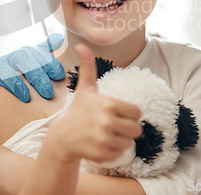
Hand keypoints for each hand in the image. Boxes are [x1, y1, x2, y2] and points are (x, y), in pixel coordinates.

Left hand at [0, 34, 64, 151]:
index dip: (14, 80)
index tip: (25, 97)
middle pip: (19, 57)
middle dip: (35, 72)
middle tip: (47, 92)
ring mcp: (10, 63)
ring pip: (29, 53)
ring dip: (46, 62)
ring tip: (58, 77)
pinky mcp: (20, 66)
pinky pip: (35, 52)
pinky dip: (47, 46)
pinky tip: (59, 40)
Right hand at [48, 44, 142, 163]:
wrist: (62, 137)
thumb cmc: (77, 110)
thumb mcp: (85, 88)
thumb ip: (88, 67)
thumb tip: (81, 45)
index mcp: (108, 104)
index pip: (137, 113)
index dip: (129, 114)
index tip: (117, 113)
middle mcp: (107, 122)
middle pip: (137, 129)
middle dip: (127, 128)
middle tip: (112, 126)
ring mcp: (104, 140)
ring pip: (129, 143)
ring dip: (120, 140)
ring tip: (105, 135)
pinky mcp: (102, 155)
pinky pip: (120, 154)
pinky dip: (113, 151)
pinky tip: (101, 144)